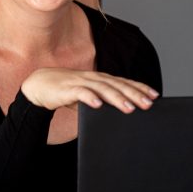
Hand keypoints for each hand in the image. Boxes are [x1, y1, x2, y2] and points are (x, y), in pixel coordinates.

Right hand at [21, 68, 158, 112]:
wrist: (38, 85)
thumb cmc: (65, 91)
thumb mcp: (87, 96)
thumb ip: (101, 102)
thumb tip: (119, 113)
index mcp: (99, 79)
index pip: (123, 82)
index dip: (139, 87)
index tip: (154, 95)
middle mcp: (93, 78)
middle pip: (117, 85)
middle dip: (134, 94)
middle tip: (148, 104)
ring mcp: (80, 82)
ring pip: (102, 89)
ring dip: (117, 98)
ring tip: (129, 108)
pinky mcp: (67, 89)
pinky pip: (80, 93)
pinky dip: (90, 98)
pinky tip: (98, 105)